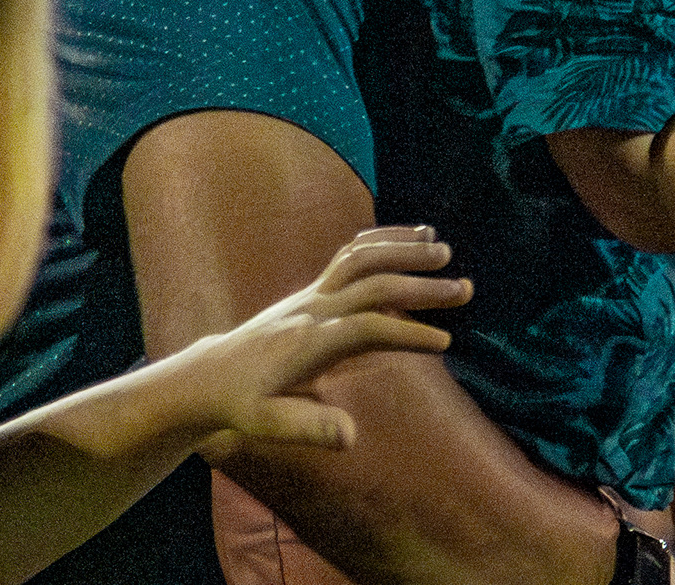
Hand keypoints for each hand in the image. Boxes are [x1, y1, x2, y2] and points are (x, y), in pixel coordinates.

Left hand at [164, 226, 465, 454]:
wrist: (209, 375)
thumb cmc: (242, 403)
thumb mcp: (267, 423)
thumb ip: (309, 427)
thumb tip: (351, 438)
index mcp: (308, 342)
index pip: (367, 328)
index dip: (407, 334)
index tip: (445, 343)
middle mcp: (312, 309)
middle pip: (372, 283)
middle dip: (421, 286)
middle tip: (464, 290)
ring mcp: (312, 293)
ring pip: (362, 256)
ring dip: (404, 249)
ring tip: (443, 248)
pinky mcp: (314, 289)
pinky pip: (351, 253)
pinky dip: (383, 240)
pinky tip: (412, 236)